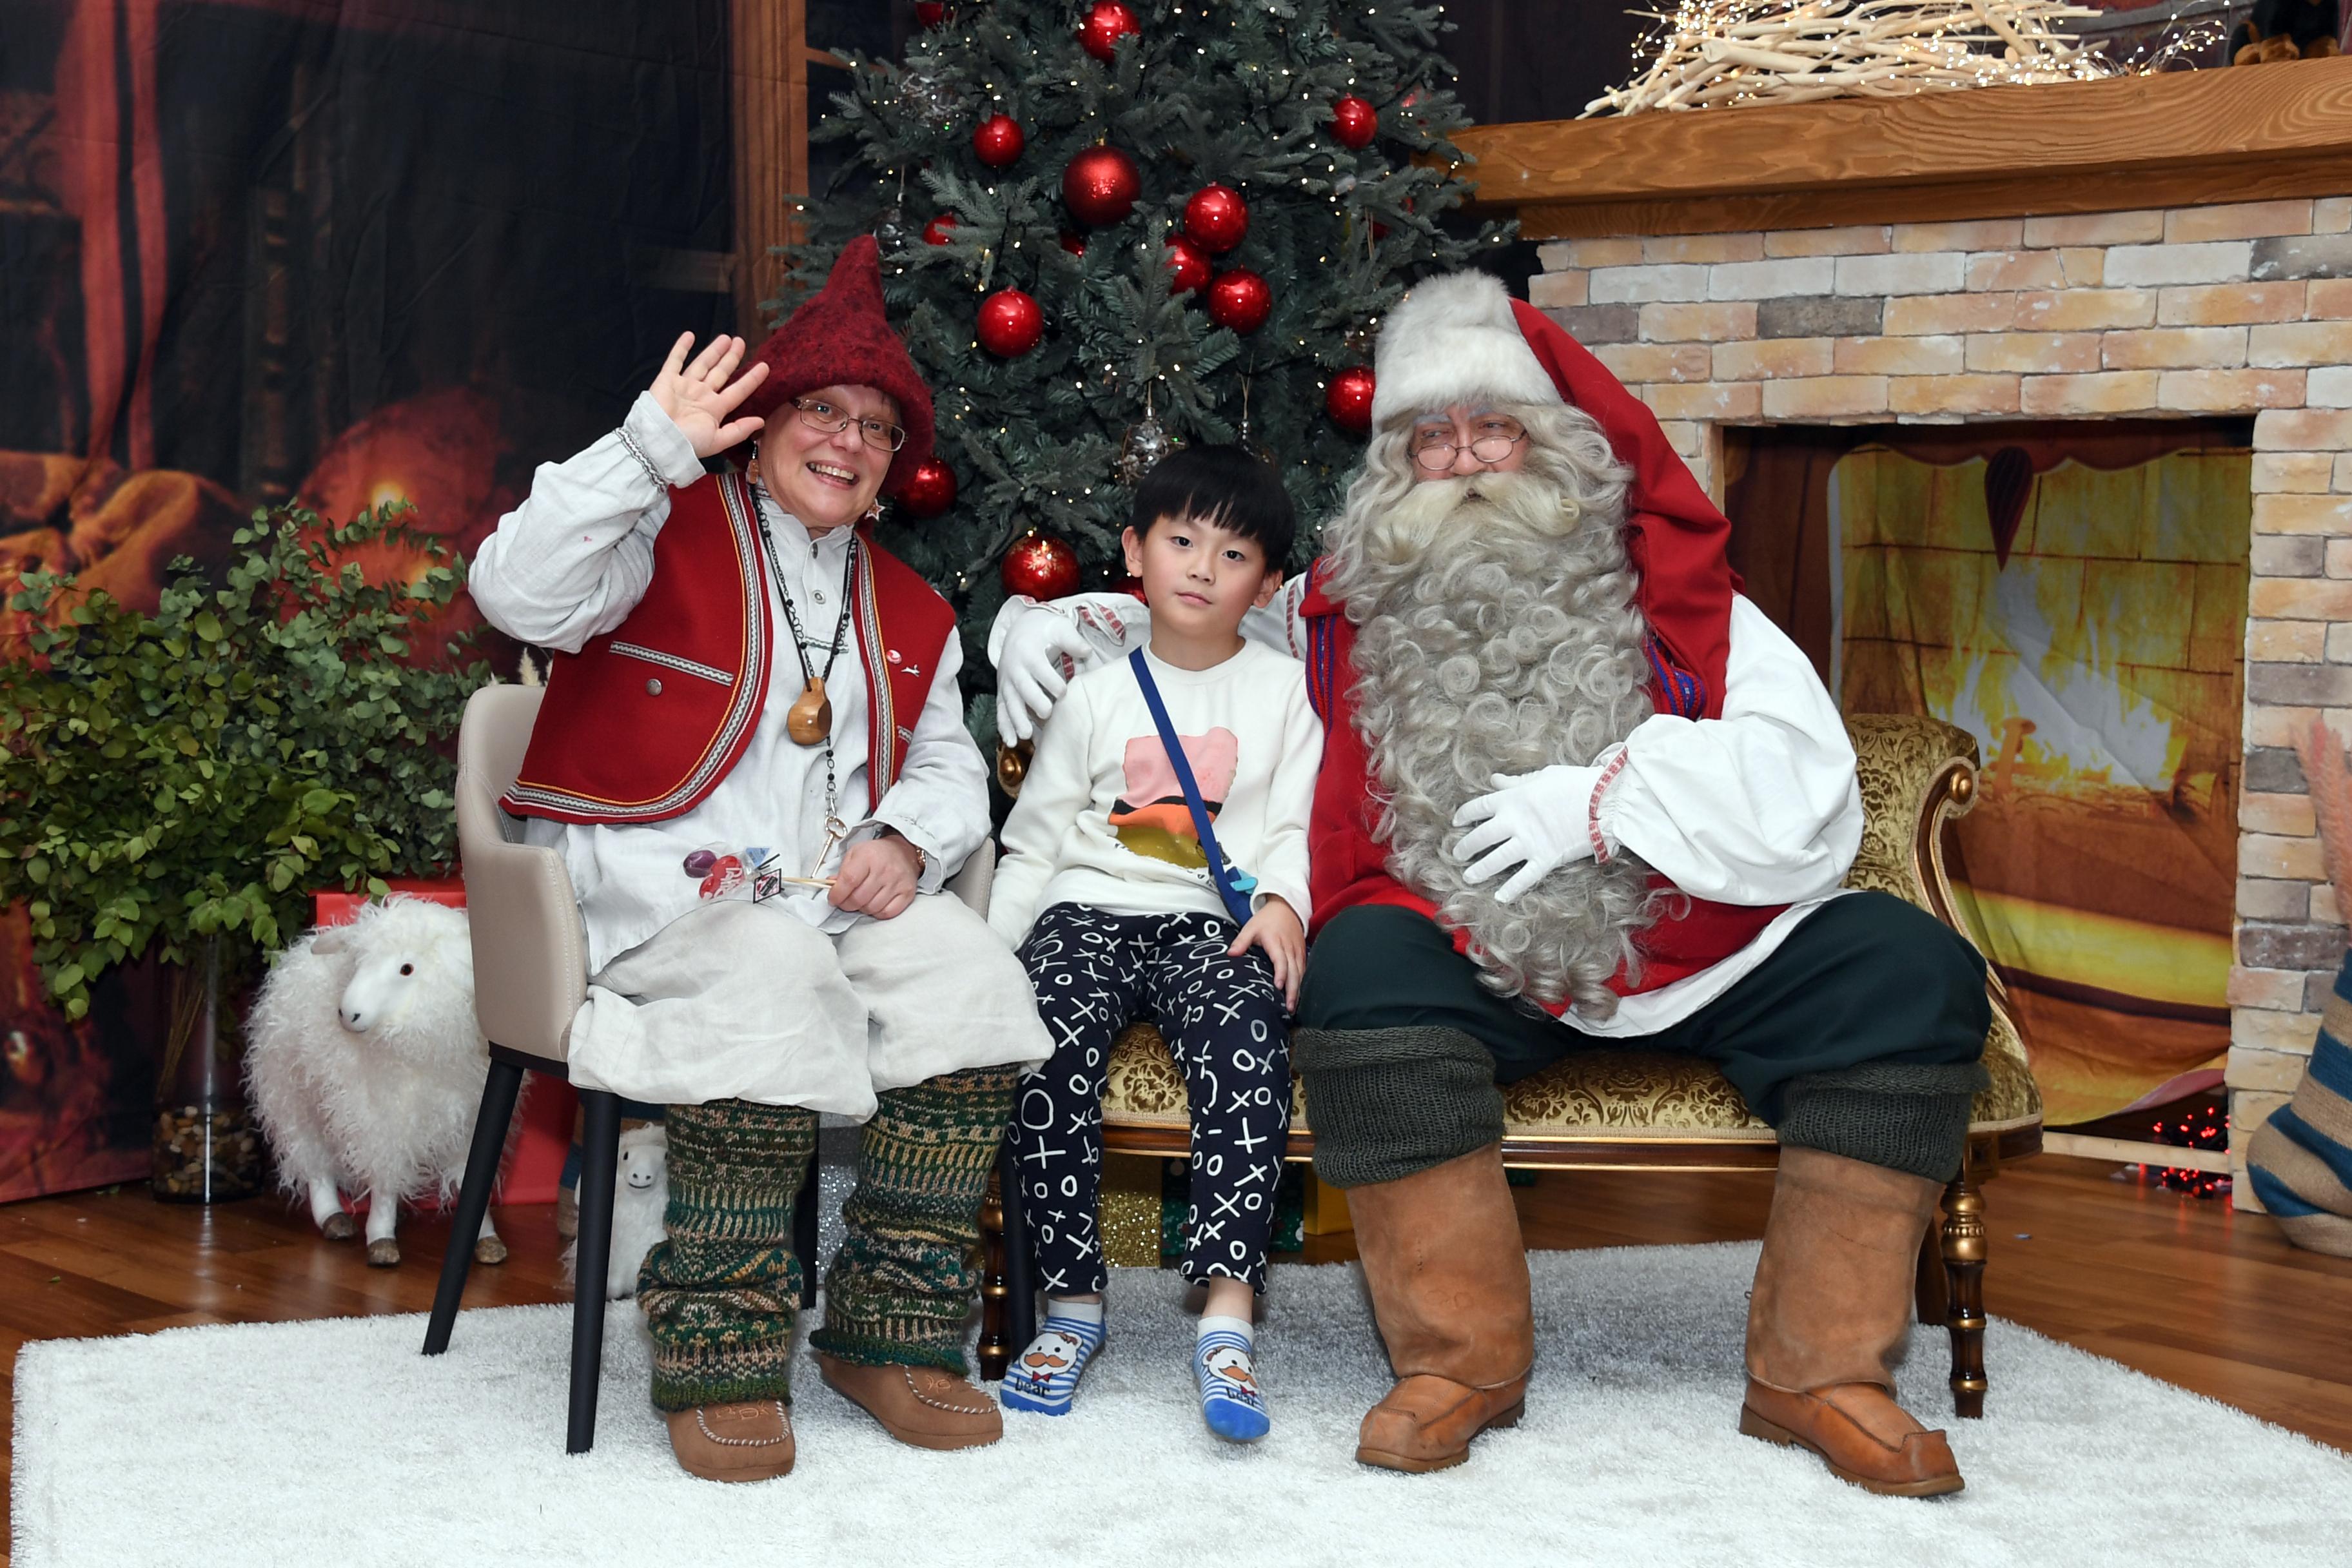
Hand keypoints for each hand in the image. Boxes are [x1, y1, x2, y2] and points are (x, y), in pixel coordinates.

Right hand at [649, 331, 769, 457]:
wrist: (658, 441)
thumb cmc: (688, 443)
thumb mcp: (718, 440)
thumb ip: (739, 430)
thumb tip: (761, 421)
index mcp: (715, 409)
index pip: (738, 391)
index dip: (751, 379)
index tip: (765, 367)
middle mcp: (701, 395)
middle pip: (721, 372)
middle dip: (731, 358)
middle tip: (741, 342)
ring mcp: (684, 386)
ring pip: (703, 364)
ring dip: (714, 350)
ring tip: (726, 338)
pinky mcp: (667, 380)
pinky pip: (675, 361)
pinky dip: (681, 348)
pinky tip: (690, 335)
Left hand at [829, 836, 920, 918]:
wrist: (903, 852)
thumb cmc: (876, 854)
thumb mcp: (855, 854)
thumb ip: (842, 872)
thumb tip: (831, 888)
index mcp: (868, 856)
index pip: (849, 880)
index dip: (837, 894)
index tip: (832, 899)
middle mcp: (884, 869)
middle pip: (859, 898)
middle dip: (846, 904)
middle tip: (844, 902)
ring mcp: (897, 882)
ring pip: (871, 908)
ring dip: (862, 908)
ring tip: (861, 901)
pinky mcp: (907, 893)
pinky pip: (887, 913)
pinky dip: (877, 913)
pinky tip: (874, 904)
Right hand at [995, 606, 1097, 745]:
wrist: (1019, 630)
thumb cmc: (1043, 630)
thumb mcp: (1058, 627)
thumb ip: (1071, 640)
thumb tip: (1087, 651)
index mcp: (1028, 653)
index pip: (1039, 669)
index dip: (1051, 681)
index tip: (1063, 692)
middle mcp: (1014, 669)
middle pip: (1023, 688)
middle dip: (1034, 702)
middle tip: (1047, 714)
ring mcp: (1006, 683)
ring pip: (1009, 703)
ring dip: (1017, 720)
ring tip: (1026, 735)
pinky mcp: (1003, 693)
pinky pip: (1001, 711)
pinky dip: (1004, 726)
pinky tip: (1011, 742)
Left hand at [1226, 896, 1305, 1010]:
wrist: (1286, 908)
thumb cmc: (1266, 919)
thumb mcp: (1250, 927)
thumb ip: (1241, 941)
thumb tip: (1231, 954)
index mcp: (1276, 942)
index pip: (1281, 960)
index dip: (1281, 973)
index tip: (1278, 986)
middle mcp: (1290, 948)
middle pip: (1294, 972)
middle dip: (1292, 990)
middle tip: (1289, 1007)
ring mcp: (1298, 951)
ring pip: (1301, 973)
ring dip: (1298, 990)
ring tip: (1293, 1006)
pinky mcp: (1302, 953)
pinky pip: (1304, 970)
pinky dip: (1302, 983)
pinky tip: (1298, 995)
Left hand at [1451, 764, 1600, 903]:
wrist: (1604, 800)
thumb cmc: (1576, 783)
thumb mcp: (1543, 776)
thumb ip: (1516, 782)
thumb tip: (1495, 781)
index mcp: (1512, 799)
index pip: (1478, 807)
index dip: (1464, 815)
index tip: (1456, 822)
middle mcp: (1514, 822)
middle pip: (1481, 837)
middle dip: (1466, 847)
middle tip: (1457, 854)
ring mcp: (1529, 843)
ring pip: (1496, 860)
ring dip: (1479, 870)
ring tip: (1468, 877)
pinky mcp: (1545, 859)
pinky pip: (1524, 878)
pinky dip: (1511, 889)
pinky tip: (1499, 897)